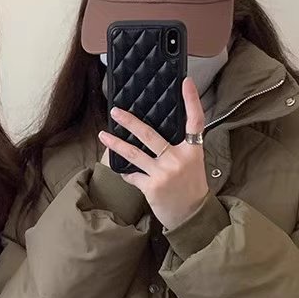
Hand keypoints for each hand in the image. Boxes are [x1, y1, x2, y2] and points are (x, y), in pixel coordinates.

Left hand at [99, 78, 207, 229]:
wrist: (191, 215)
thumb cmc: (191, 187)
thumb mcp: (193, 163)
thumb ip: (180, 147)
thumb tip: (158, 133)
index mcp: (193, 150)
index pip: (195, 120)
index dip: (192, 100)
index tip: (186, 82)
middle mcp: (178, 158)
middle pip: (150, 134)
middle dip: (130, 121)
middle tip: (116, 111)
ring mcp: (163, 173)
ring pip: (134, 154)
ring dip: (116, 144)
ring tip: (103, 135)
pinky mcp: (151, 187)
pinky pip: (132, 175)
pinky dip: (126, 172)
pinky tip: (122, 170)